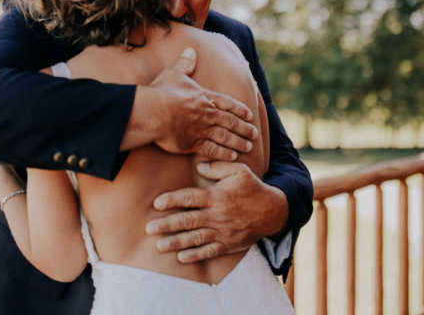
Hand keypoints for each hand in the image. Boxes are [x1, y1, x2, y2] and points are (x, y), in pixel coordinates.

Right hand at [129, 47, 257, 160]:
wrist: (152, 111)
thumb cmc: (162, 91)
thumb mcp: (175, 73)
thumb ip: (185, 63)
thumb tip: (190, 50)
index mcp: (205, 97)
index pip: (228, 104)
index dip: (240, 109)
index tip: (249, 115)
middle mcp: (208, 114)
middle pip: (231, 122)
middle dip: (244, 128)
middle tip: (254, 133)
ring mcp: (202, 129)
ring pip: (226, 137)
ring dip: (239, 142)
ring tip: (249, 146)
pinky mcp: (193, 143)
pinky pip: (213, 150)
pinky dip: (224, 154)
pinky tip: (233, 156)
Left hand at [145, 161, 288, 261]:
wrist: (273, 212)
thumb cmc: (252, 188)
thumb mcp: (239, 171)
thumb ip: (218, 167)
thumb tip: (198, 166)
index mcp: (216, 196)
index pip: (190, 198)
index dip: (172, 200)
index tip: (157, 203)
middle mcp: (217, 215)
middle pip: (188, 220)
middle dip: (167, 225)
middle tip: (149, 228)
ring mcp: (222, 232)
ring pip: (195, 238)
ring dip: (176, 242)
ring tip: (159, 246)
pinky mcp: (228, 244)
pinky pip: (209, 251)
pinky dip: (195, 255)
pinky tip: (181, 258)